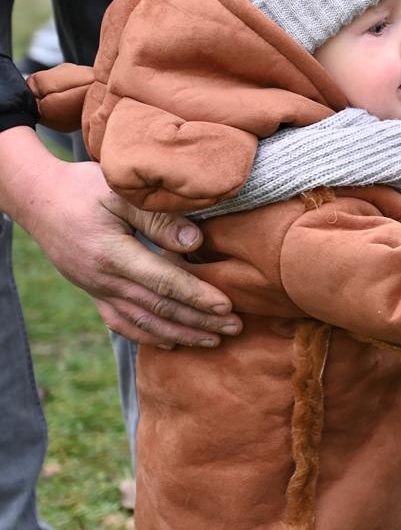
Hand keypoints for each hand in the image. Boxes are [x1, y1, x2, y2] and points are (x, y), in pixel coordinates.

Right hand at [6, 143, 240, 348]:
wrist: (37, 198)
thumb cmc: (82, 187)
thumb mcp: (119, 192)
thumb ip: (158, 219)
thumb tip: (196, 243)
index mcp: (112, 255)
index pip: (164, 283)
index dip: (197, 296)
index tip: (227, 306)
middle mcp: (103, 280)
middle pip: (159, 309)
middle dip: (199, 321)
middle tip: (235, 328)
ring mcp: (95, 290)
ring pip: (143, 322)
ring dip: (180, 334)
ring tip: (213, 340)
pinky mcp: (92, 291)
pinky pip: (120, 322)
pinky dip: (147, 335)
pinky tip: (170, 342)